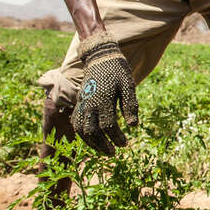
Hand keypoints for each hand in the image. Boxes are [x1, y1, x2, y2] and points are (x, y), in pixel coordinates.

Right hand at [72, 32, 138, 154]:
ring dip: (91, 143)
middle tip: (113, 152)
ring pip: (81, 129)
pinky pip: (76, 122)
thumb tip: (133, 126)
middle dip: (102, 145)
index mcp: (103, 99)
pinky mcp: (79, 103)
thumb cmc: (118, 71)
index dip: (117, 138)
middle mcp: (89, 104)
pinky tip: (91, 139)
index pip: (108, 126)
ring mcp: (82, 103)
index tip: (125, 144)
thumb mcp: (128, 85)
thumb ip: (130, 105)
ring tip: (103, 149)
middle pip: (92, 132)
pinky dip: (82, 134)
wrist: (100, 56)